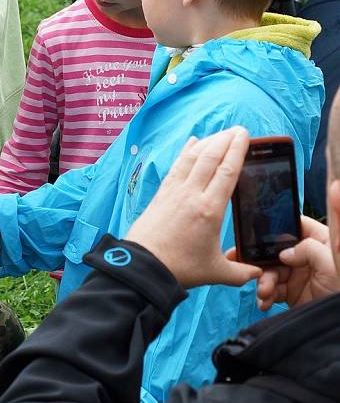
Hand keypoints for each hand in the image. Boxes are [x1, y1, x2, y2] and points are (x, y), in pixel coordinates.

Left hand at [126, 127, 262, 289]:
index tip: (244, 136)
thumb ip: (241, 272)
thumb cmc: (180, 268)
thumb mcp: (217, 272)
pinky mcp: (162, 193)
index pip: (227, 171)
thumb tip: (259, 273)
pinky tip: (192, 142)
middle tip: (238, 129)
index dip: (237, 150)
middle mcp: (192, 194)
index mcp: (210, 209)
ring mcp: (175, 191)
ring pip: (192, 158)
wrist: (143, 265)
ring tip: (220, 133)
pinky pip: (177, 166)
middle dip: (225, 140)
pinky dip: (186, 151)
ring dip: (207, 142)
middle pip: (210, 158)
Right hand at [254, 215, 338, 309]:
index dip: (277, 228)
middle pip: (275, 250)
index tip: (259, 236)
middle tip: (250, 268)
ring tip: (264, 292)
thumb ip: (308, 249)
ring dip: (262, 281)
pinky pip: (271, 290)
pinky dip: (264, 296)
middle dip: (260, 260)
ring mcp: (297, 275)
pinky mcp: (291, 292)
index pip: (294, 226)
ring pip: (270, 271)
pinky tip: (264, 301)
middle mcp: (305, 257)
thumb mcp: (331, 264)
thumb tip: (284, 253)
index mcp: (318, 242)